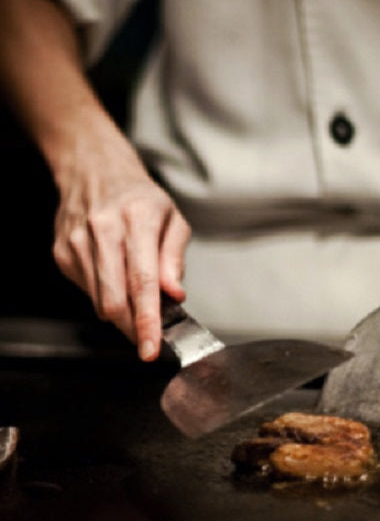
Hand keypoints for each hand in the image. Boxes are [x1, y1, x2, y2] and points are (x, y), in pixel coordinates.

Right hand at [51, 121, 190, 360]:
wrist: (95, 171)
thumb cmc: (141, 198)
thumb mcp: (173, 220)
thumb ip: (175, 259)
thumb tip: (174, 294)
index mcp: (138, 220)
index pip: (143, 282)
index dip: (148, 321)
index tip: (151, 348)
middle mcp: (104, 230)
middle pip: (115, 300)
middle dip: (133, 329)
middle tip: (148, 339)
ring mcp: (78, 242)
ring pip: (99, 301)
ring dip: (121, 315)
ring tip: (137, 301)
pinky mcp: (62, 253)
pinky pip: (87, 292)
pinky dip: (105, 296)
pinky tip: (114, 278)